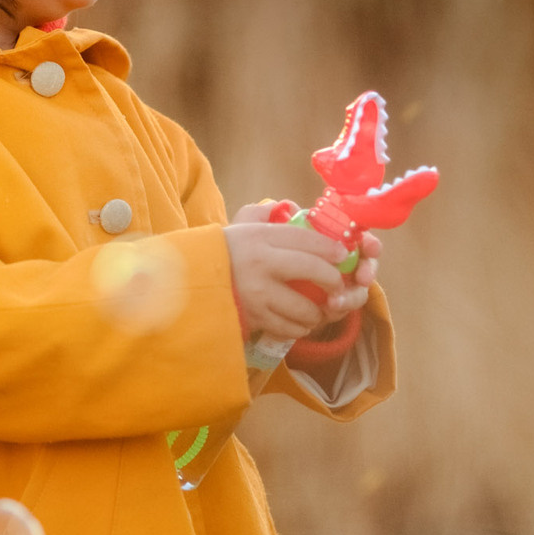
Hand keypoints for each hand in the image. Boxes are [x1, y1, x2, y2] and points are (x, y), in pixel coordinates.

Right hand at [223, 218, 365, 343]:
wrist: (190, 280)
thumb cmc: (223, 251)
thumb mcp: (241, 225)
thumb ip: (265, 213)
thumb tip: (290, 207)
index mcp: (260, 238)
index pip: (304, 238)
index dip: (330, 247)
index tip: (343, 254)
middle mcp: (261, 264)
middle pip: (311, 269)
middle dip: (333, 279)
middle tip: (338, 285)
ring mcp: (258, 294)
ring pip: (304, 307)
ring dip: (318, 311)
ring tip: (319, 309)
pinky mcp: (254, 318)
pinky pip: (289, 328)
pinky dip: (300, 328)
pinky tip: (301, 323)